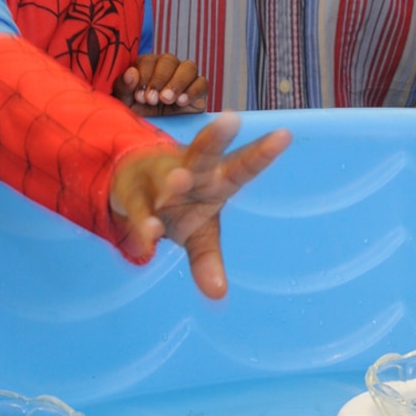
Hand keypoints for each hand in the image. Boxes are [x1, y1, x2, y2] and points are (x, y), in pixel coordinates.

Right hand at [109, 111, 291, 291]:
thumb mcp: (198, 236)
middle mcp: (190, 172)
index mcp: (215, 180)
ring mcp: (159, 179)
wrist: (131, 192)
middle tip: (231, 119)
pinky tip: (148, 236)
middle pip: (204, 153)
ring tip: (177, 183)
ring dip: (172, 179)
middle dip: (216, 138)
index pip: (242, 166)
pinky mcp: (133, 194)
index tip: (284, 134)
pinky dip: (143, 222)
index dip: (262, 153)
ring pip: (167, 175)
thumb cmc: (179, 208)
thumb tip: (217, 295)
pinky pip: (139, 209)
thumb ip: (208, 262)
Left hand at [114, 54, 207, 112]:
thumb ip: (124, 86)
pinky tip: (181, 102)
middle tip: (152, 100)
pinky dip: (193, 91)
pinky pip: (202, 83)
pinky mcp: (199, 91)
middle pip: (169, 60)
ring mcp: (186, 78)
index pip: (148, 61)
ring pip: (189, 67)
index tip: (139, 95)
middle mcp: (168, 68)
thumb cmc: (137, 115)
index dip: (144, 76)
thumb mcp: (124, 103)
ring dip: (177, 83)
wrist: (155, 137)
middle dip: (160, 80)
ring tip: (167, 100)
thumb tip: (131, 73)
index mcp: (147, 66)